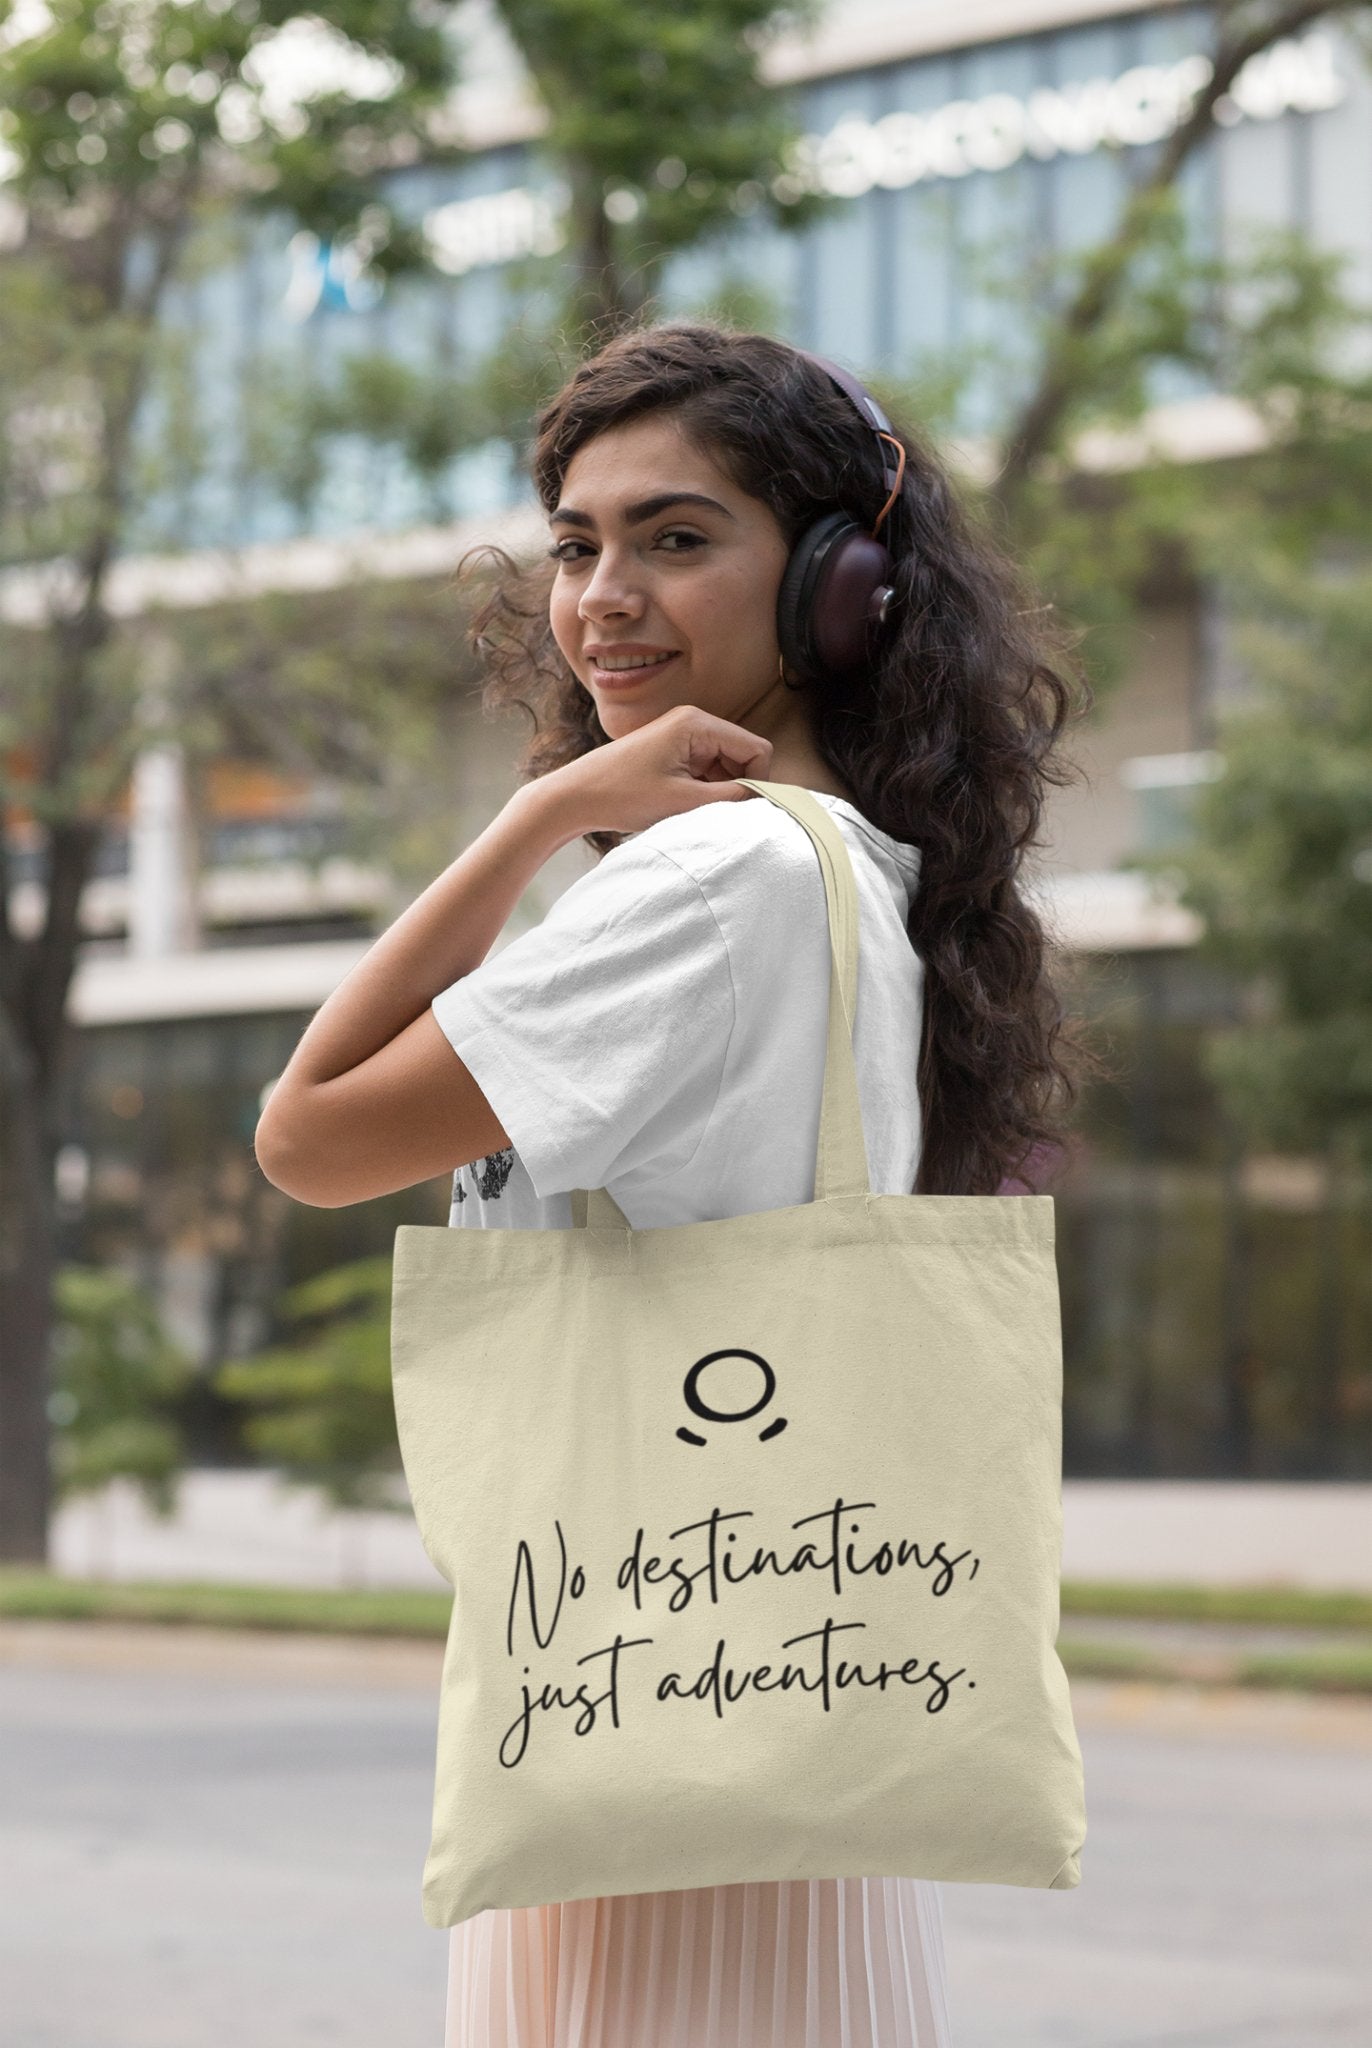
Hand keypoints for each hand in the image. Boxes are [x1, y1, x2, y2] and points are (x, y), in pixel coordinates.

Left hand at [535, 704, 774, 840]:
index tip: (743, 811)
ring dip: (719, 793)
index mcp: (697, 723)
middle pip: (742, 757)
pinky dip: (704, 792)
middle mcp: (693, 722)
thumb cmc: (622, 794)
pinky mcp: (673, 752)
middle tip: (714, 814)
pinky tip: (682, 807)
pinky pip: (706, 772)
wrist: (575, 796)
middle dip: (737, 787)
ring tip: (691, 810)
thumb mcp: (683, 801)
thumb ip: (731, 798)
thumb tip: (767, 799)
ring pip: (725, 767)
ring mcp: (682, 737)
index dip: (758, 782)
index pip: (756, 750)